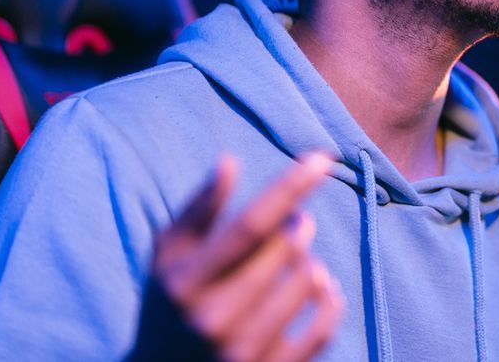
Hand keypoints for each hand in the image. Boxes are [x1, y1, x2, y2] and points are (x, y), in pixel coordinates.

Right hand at [151, 153, 343, 361]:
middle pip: (284, 251)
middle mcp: (212, 320)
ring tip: (298, 258)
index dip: (290, 187)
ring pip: (306, 282)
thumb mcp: (170, 258)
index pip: (249, 225)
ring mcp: (242, 352)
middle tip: (298, 221)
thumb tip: (230, 161)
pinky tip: (321, 286)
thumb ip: (198, 210)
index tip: (323, 157)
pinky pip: (322, 327)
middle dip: (298, 225)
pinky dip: (329, 299)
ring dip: (311, 262)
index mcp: (184, 283)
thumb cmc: (169, 305)